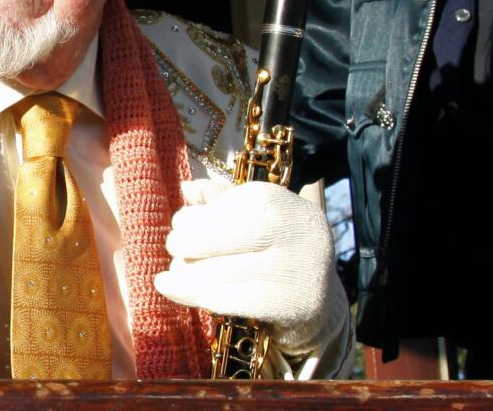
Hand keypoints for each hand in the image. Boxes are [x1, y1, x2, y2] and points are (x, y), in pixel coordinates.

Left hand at [154, 179, 347, 355]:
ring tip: (179, 270)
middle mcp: (286, 229)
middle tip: (175, 249)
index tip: (180, 225)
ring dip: (183, 273)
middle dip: (179, 245)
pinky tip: (177, 288)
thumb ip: (217, 196)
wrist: (317, 292)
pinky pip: (223, 300)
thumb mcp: (252, 211)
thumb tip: (187, 189)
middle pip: (204, 239)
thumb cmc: (273, 242)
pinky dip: (193, 294)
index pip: (210, 209)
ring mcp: (291, 268)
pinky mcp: (290, 304)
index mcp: (273, 198)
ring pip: (210, 273)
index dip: (185, 219)